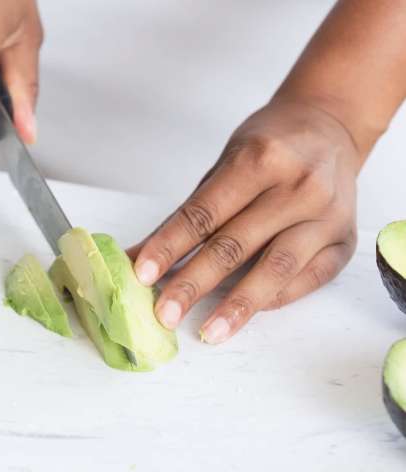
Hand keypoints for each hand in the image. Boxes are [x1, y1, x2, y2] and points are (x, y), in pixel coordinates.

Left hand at [129, 98, 361, 343]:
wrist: (331, 127)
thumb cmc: (270, 146)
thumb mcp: (224, 165)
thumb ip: (188, 213)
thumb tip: (139, 256)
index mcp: (261, 159)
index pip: (204, 213)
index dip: (170, 247)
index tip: (142, 275)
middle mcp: (299, 187)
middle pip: (234, 245)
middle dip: (194, 284)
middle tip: (165, 314)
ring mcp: (327, 216)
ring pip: (275, 269)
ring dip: (237, 305)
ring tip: (208, 332)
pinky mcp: (344, 241)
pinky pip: (306, 280)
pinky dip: (273, 300)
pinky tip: (245, 314)